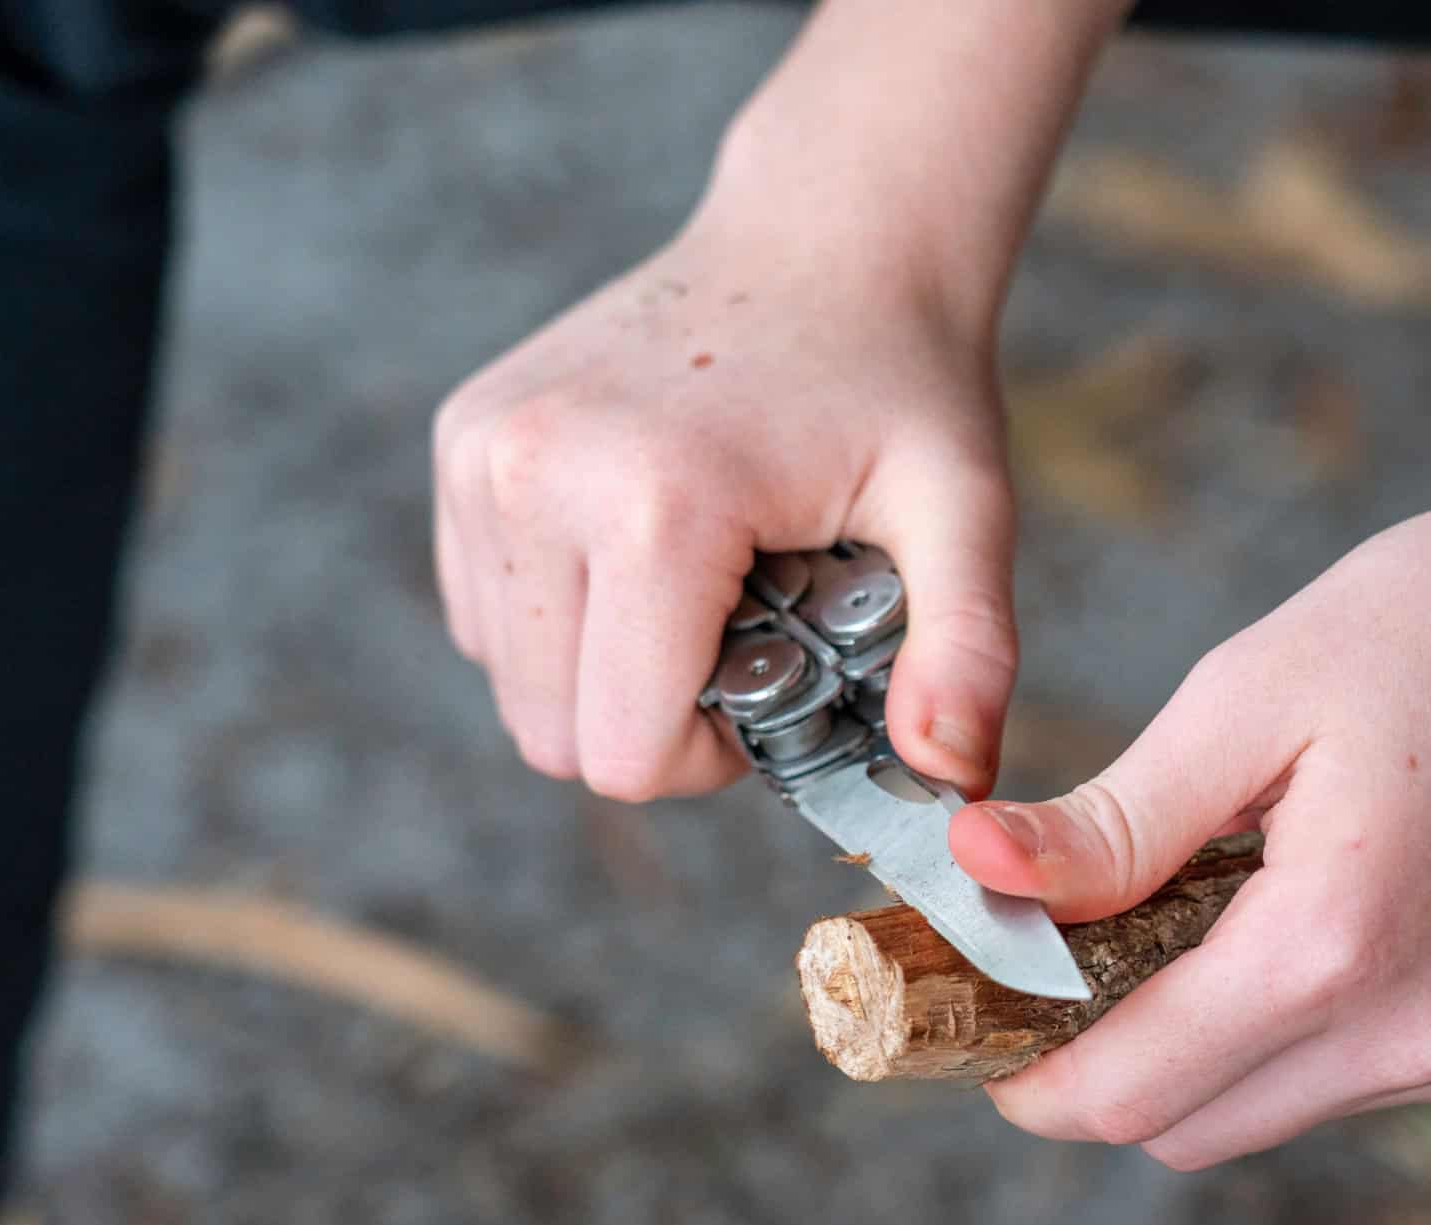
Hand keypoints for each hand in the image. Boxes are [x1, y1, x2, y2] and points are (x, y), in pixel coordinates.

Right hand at [431, 201, 1016, 798]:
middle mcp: (536, 473)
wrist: (827, 236)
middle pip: (552, 735)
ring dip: (605, 671)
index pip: (624, 754)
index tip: (778, 672)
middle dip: (655, 722)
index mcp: (654, 505)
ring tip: (703, 581)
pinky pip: (483, 614)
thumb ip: (967, 653)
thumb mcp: (966, 514)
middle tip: (745, 633)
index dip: (710, 754)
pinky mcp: (462, 438)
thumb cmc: (900, 382)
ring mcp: (482, 451)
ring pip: (511, 682)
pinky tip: (645, 548)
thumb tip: (952, 781)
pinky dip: (560, 618)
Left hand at [948, 485, 1430, 1167]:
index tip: (988, 1022)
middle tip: (1081, 952)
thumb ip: (1114, 821)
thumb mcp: (1251, 693)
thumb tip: (982, 876)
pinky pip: (1369, 1078)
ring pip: (1278, 1108)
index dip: (1033, 1075)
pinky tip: (1333, 906)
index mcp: (1334, 945)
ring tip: (1228, 898)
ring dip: (1219, 1040)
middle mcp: (1422, 1034)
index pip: (1131, 1093)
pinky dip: (1314, 1024)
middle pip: (1193, 1126)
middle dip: (1115, 1061)